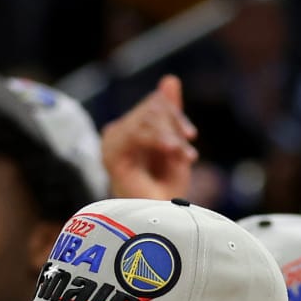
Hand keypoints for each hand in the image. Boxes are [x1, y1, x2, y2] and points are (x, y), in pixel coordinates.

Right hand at [101, 75, 198, 200]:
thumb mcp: (174, 145)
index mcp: (129, 130)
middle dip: (174, 127)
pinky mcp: (110, 153)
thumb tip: (169, 79)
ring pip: (146, 116)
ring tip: (181, 155)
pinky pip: (137, 130)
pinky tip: (171, 152)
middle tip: (186, 153)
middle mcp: (116, 133)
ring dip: (169, 136)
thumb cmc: (166, 192)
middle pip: (151, 106)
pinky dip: (158, 139)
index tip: (190, 135)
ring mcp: (111, 142)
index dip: (175, 114)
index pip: (154, 102)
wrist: (160, 221)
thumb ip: (170, 113)